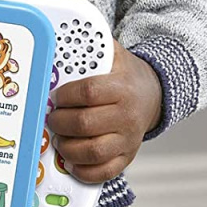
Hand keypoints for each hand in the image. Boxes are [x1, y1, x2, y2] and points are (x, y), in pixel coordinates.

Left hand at [45, 38, 163, 184]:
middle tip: (52, 118)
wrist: (153, 94)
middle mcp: (127, 115)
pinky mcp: (127, 156)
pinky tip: (72, 162)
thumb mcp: (113, 55)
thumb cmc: (125, 75)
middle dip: (60, 122)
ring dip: (67, 147)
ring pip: (92, 151)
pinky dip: (84, 171)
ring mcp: (128, 139)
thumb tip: (60, 34)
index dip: (66, 96)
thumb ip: (91, 47)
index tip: (56, 96)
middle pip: (85, 124)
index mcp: (122, 88)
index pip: (88, 93)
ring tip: (59, 138)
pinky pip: (104, 171)